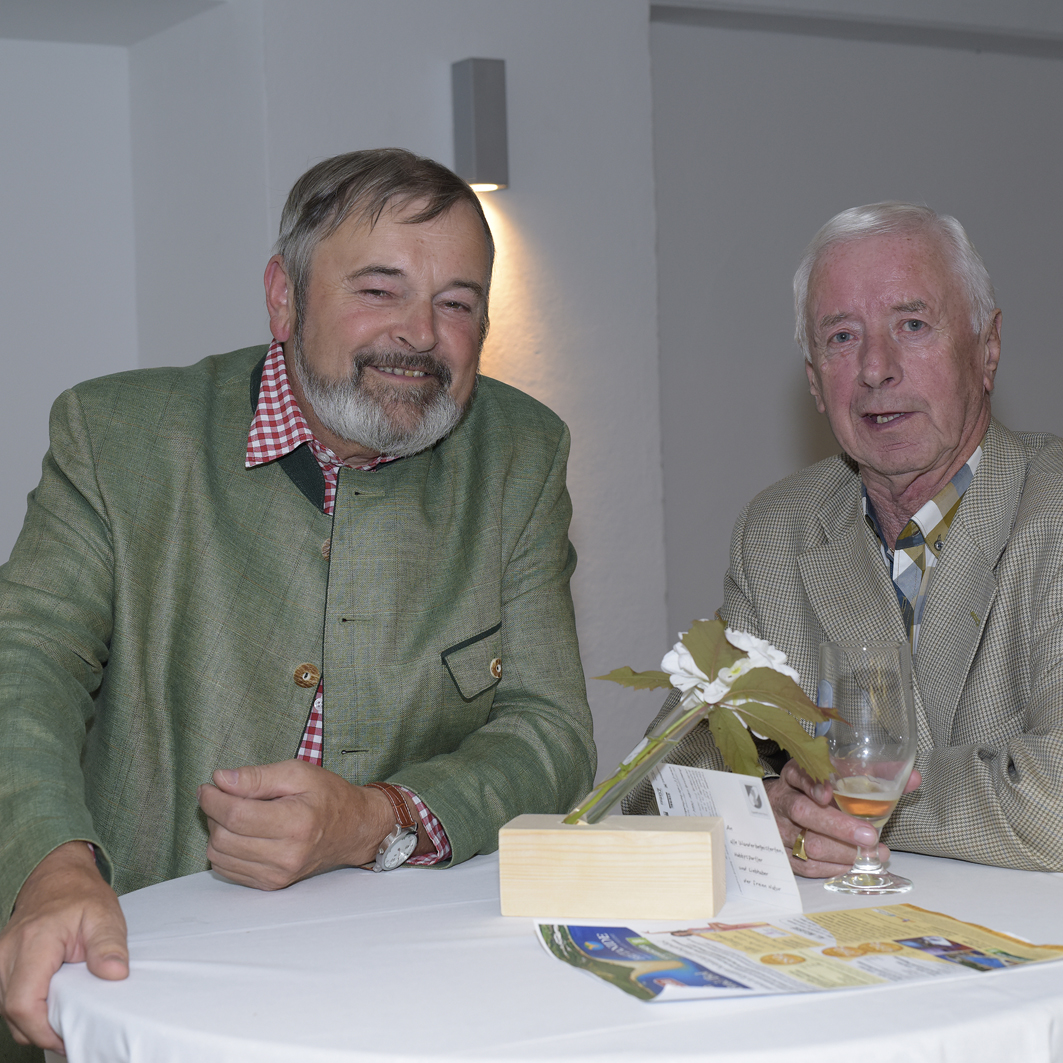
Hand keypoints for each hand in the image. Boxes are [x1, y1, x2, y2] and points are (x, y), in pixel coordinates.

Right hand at [0, 841, 127, 1053]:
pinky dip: (25, 1009)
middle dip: (39, 1030)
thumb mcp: (105, 914)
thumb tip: (115, 974)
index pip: (23, 1003)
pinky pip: (6, 997)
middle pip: (11, 1012)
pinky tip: (49, 1006)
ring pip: (5, 1009)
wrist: (57, 877)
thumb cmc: (81, 896)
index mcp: (33, 942)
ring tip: (63, 1018)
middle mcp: (6, 952)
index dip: (43, 1030)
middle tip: (71, 1032)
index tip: (68, 1036)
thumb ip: (109, 945)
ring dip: (32, 1021)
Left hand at [197, 760, 405, 889]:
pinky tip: (240, 833)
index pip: (236, 815)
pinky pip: (227, 869)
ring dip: (216, 831)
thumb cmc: (329, 797)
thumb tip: (220, 779)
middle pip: (223, 837)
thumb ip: (257, 776)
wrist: (353, 829)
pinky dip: (224, 849)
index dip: (213, 799)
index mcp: (296, 822)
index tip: (208, 786)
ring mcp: (278, 874)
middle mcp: (287, 855)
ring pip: (220, 856)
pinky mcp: (271, 884)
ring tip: (234, 812)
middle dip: (213, 812)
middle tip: (223, 795)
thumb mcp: (298, 773)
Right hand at [766, 759, 921, 877]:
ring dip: (843, 852)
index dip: (812, 784)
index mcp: (793, 776)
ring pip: (807, 844)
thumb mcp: (834, 775)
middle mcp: (781, 801)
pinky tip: (854, 864)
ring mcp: (778, 830)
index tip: (828, 793)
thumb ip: (872, 774)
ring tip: (873, 854)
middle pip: (802, 812)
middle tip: (870, 836)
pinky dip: (834, 867)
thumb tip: (912, 778)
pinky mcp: (783, 856)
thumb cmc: (815, 792)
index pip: (798, 775)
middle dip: (839, 827)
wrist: (779, 810)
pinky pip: (807, 866)